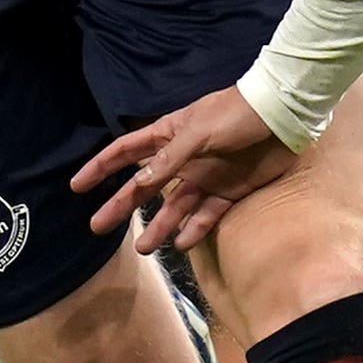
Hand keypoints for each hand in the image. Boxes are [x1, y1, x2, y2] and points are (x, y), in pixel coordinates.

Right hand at [73, 85, 298, 253]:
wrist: (284, 116)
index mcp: (170, 135)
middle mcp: (183, 159)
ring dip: (159, 226)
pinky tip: (182, 244)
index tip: (78, 186)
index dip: (101, 167)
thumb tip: (138, 181)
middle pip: (144, 186)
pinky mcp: (230, 191)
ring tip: (144, 249)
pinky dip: (195, 229)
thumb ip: (170, 159)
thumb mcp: (199, 132)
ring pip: (175, 207)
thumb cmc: (238, 113)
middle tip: (98, 227)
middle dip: (121, 206)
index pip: (126, 152)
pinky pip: (207, 215)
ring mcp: (206, 177)